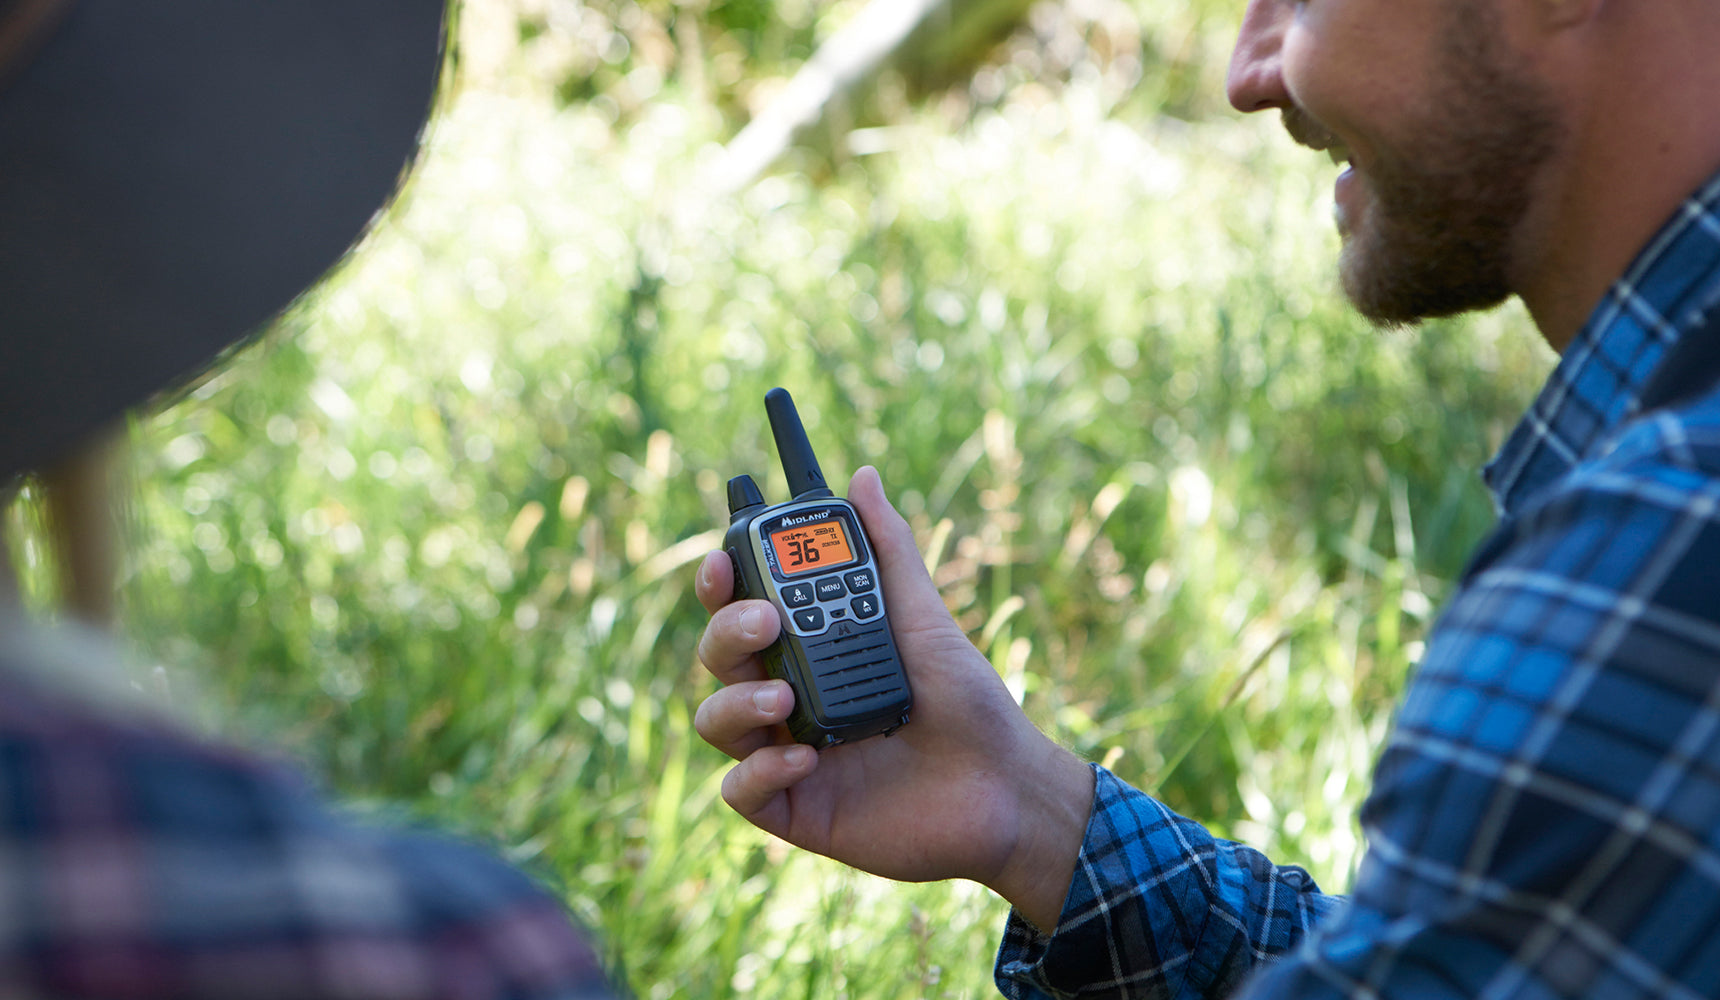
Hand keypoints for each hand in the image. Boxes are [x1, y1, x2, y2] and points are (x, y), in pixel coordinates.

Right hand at [694, 466, 1092, 929]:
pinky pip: (742, 791)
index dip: (720, 583)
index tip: (723, 561)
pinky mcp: (796, 807)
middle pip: (719, 657)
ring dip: (735, 700)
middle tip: (767, 623)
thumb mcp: (925, 620)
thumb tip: (864, 476)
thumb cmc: (970, 702)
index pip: (741, 608)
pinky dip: (759, 772)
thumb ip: (890, 552)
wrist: (1005, 786)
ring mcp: (786, 752)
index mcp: (809, 648)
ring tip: (783, 694)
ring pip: (715, 721)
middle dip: (727, 631)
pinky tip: (800, 758)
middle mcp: (788, 695)